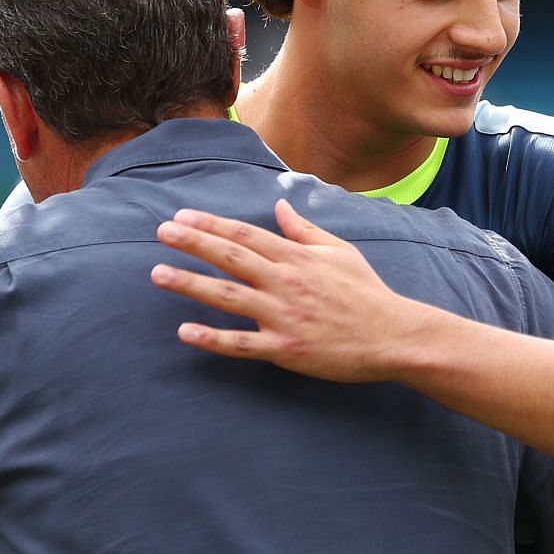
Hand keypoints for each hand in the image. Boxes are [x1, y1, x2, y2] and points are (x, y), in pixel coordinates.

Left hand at [150, 199, 428, 382]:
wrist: (394, 336)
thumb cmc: (368, 294)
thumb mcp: (340, 252)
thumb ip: (305, 230)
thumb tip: (280, 205)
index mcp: (298, 257)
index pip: (246, 234)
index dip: (211, 224)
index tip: (182, 216)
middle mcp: (286, 282)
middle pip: (231, 257)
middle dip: (194, 243)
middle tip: (161, 232)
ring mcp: (283, 316)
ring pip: (228, 297)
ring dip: (191, 284)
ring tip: (159, 274)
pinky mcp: (285, 348)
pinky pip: (241, 343)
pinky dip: (212, 338)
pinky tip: (184, 331)